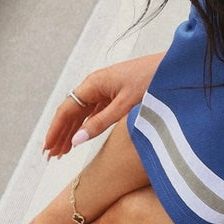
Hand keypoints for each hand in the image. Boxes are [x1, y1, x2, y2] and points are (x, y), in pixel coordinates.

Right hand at [43, 52, 164, 158]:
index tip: (47, 148)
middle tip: (51, 156)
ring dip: (71, 131)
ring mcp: (106, 89)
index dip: (55, 130)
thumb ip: (100, 123)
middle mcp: (96, 85)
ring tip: (62, 152)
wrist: (176, 68)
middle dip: (60, 134)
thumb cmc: (152, 80)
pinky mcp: (116, 93)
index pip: (66, 110)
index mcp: (94, 84)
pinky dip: (86, 125)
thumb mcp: (125, 105)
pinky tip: (81, 137)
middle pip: (71, 112)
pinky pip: (94, 111)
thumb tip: (76, 140)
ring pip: (82, 113)